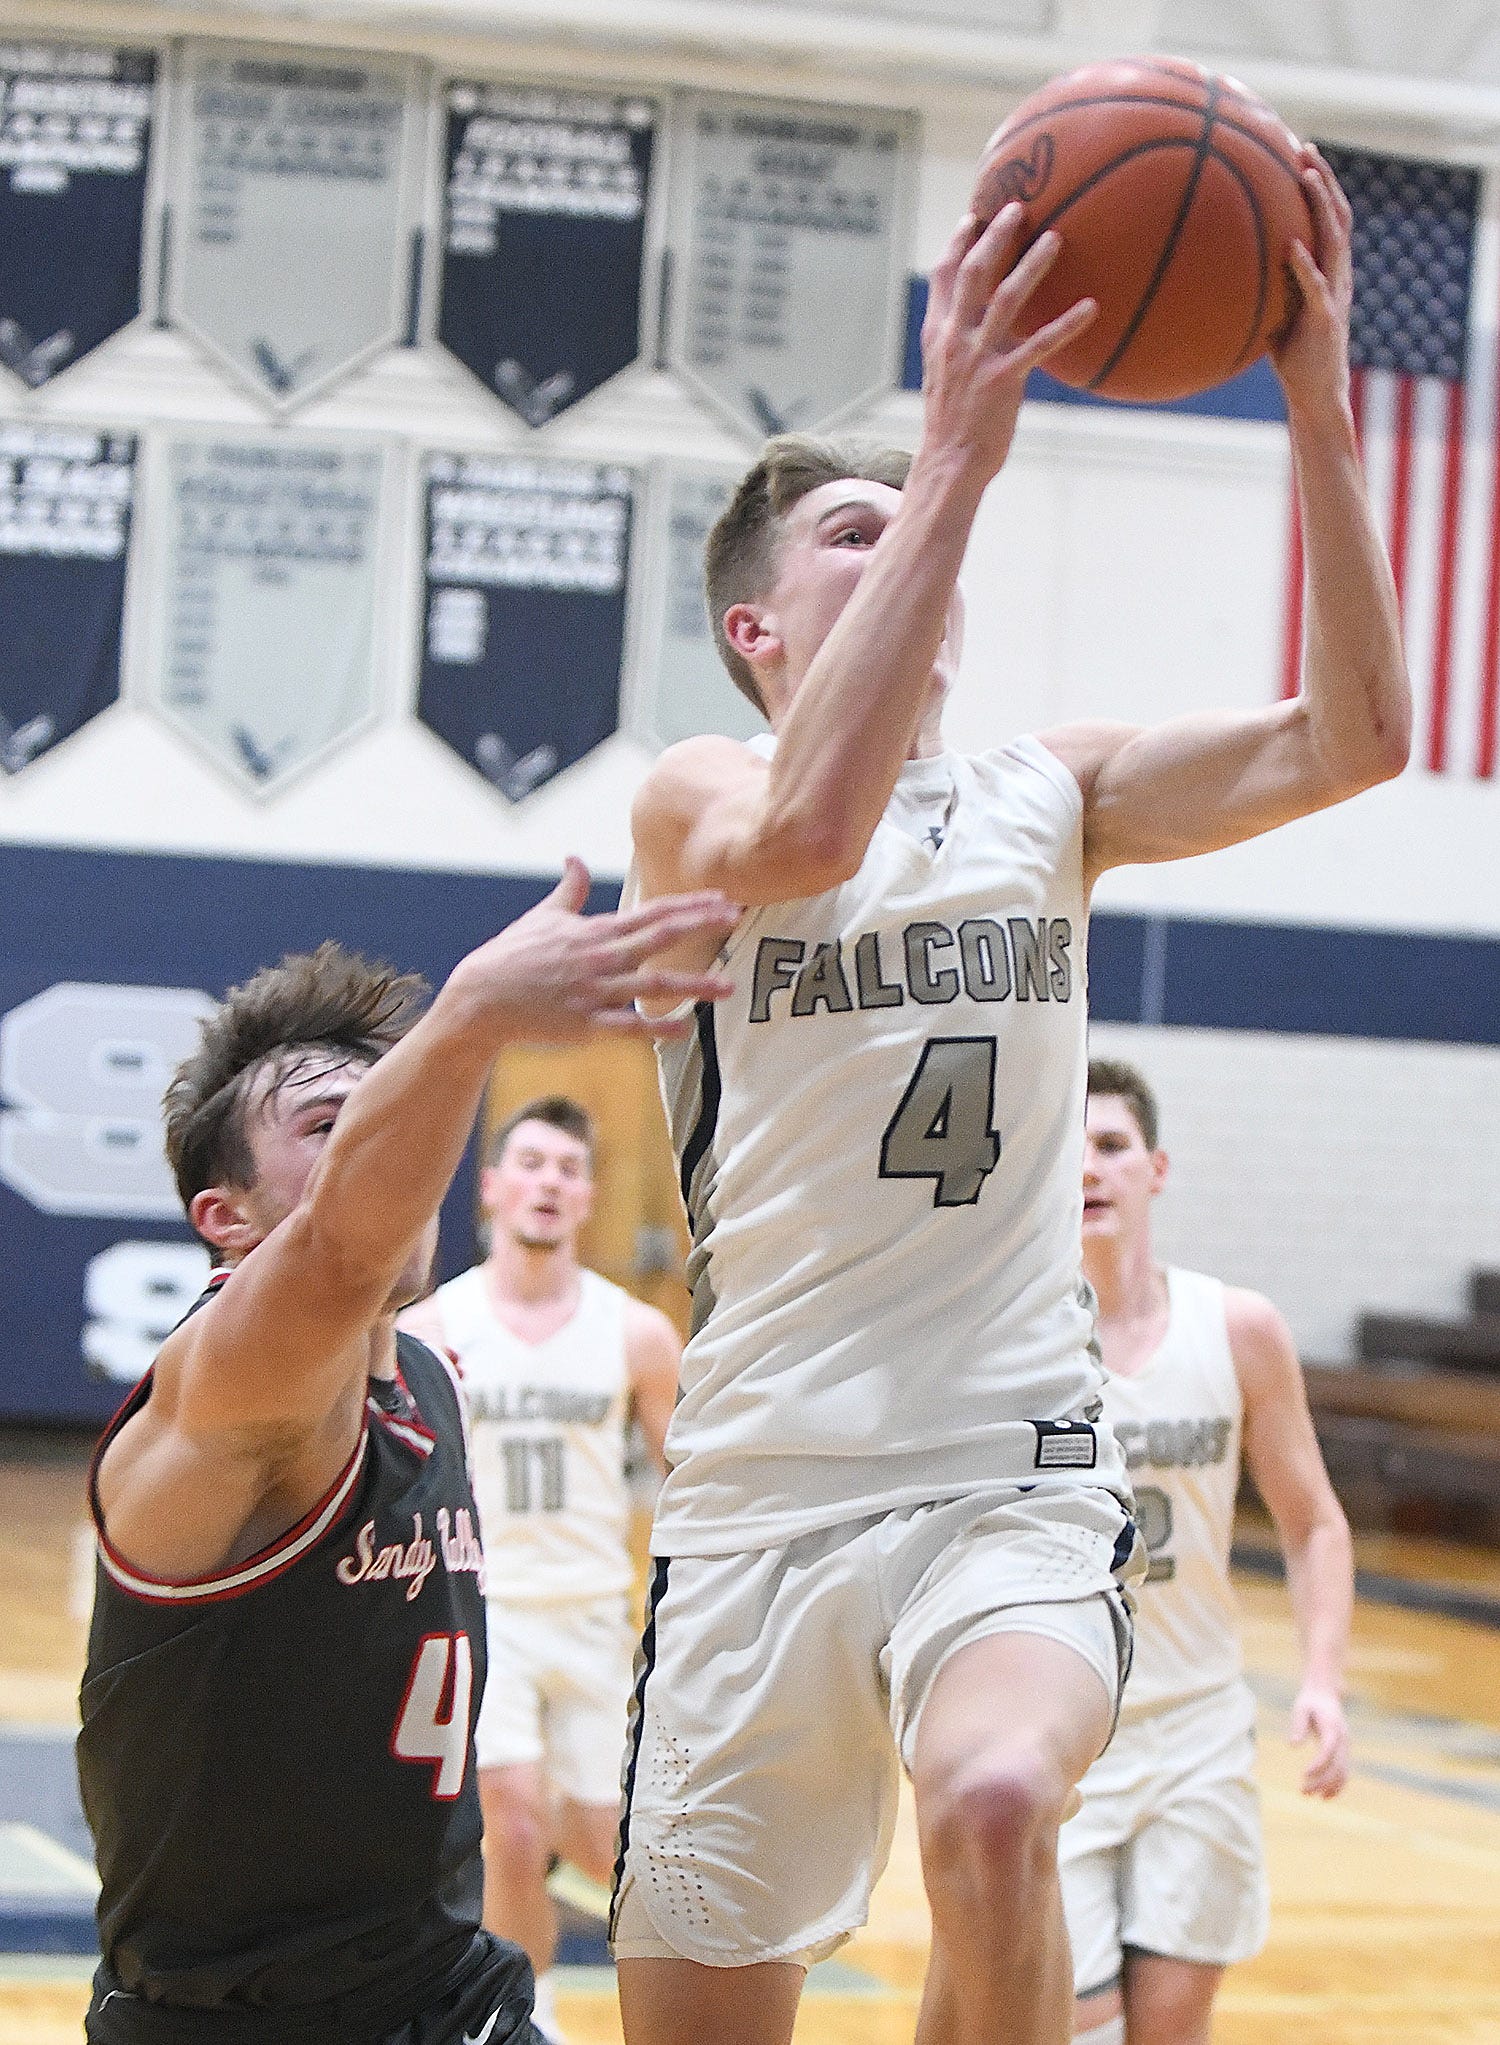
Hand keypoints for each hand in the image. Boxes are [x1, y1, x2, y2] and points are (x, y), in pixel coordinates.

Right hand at [448, 857, 737, 1044]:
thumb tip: (574, 858)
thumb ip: (567, 889)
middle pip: (660, 937)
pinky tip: (686, 1028)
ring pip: (653, 985)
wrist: (481, 998)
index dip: (690, 905)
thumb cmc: (511, 956)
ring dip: (694, 984)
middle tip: (737, 918)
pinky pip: (628, 1027)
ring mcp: (594, 991)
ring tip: (729, 986)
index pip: (652, 912)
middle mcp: (600, 957)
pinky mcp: (585, 1024)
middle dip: (702, 926)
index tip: (722, 898)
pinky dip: (658, 1028)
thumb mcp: (542, 917)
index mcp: (594, 931)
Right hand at [919, 202, 1095, 484]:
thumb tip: (984, 321)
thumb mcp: (946, 374)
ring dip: (1032, 265)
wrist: (949, 462)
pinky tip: (1091, 307)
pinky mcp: (1003, 381)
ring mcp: (977, 358)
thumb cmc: (953, 421)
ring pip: (1005, 298)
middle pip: (973, 273)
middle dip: (994, 236)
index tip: (974, 216)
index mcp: (938, 334)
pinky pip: (1040, 345)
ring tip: (1056, 238)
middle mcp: (954, 339)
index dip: (958, 243)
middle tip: (1019, 208)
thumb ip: (959, 342)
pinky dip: (1066, 324)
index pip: (944, 277)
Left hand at [1270, 147, 1354, 420]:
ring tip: (1305, 177)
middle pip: (1338, 216)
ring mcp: (1334, 296)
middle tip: (1306, 148)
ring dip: (1322, 206)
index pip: (1330, 219)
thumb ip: (1264, 287)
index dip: (1321, 186)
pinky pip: (1316, 288)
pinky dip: (1305, 266)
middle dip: (1324, 180)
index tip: (1302, 154)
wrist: (1316, 395)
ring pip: (1334, 240)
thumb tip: (1224, 269)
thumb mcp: (1275, 313)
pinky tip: (1291, 246)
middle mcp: (1337, 277)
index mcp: (1329, 272)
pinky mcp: (1325, 320)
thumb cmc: (1293, 358)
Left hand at [1289, 1682, 1348, 1796]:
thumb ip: (1298, 1725)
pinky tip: (1325, 1796)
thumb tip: (1293, 1745)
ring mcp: (1346, 1746)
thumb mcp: (1301, 1708)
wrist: (1326, 1693)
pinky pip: (1344, 1771)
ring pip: (1343, 1772)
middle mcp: (1343, 1739)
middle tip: (1303, 1792)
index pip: (1328, 1751)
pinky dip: (1337, 1785)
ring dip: (1329, 1787)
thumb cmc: (1310, 1700)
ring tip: (1311, 1796)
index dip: (1318, 1765)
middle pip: (1336, 1766)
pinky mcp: (1344, 1751)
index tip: (1304, 1775)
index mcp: (1333, 1728)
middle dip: (1321, 1782)